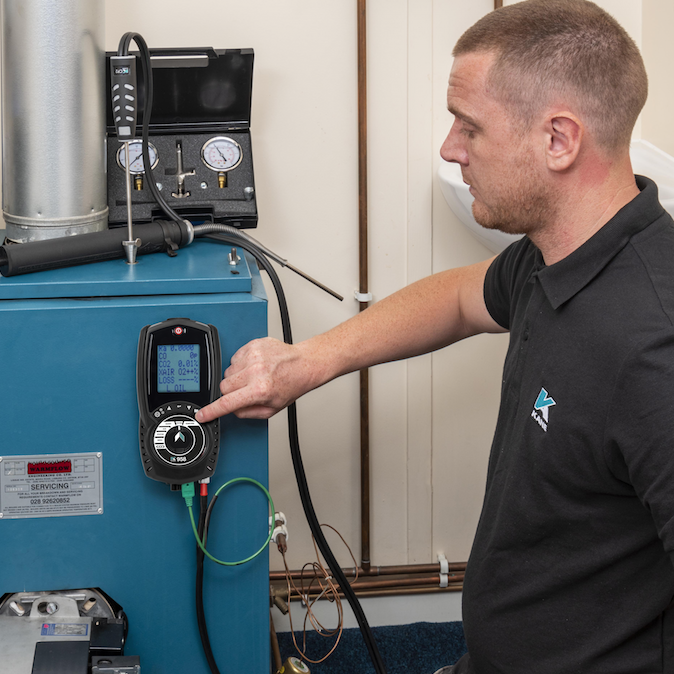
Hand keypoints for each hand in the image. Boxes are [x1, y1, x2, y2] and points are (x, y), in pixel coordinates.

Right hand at [195, 337, 317, 421]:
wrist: (304, 364)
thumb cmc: (291, 385)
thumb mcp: (271, 409)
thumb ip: (247, 412)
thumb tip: (231, 410)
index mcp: (259, 390)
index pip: (227, 403)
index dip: (211, 411)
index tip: (202, 415)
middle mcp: (255, 372)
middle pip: (223, 386)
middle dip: (230, 392)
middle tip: (244, 391)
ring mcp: (253, 356)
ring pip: (227, 372)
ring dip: (236, 377)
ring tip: (253, 377)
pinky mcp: (253, 345)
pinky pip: (235, 358)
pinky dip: (241, 364)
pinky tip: (255, 366)